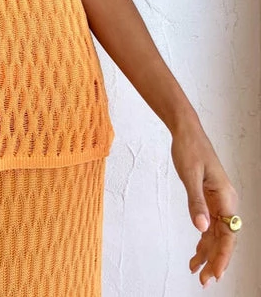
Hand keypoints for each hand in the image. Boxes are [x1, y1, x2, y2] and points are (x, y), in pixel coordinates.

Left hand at [170, 123, 238, 287]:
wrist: (186, 133)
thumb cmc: (190, 149)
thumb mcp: (190, 175)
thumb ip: (196, 202)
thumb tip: (201, 228)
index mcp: (226, 197)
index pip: (228, 234)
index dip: (222, 256)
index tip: (215, 273)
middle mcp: (226, 201)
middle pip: (224, 238)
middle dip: (215, 260)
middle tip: (204, 281)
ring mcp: (219, 201)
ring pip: (217, 234)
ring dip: (208, 253)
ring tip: (196, 271)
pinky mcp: (209, 198)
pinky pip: (209, 224)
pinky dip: (203, 239)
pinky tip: (196, 253)